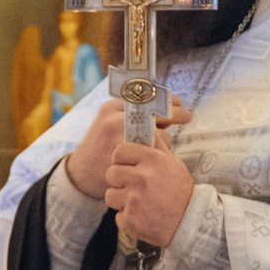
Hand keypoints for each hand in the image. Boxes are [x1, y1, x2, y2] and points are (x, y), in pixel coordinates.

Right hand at [65, 99, 189, 198]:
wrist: (81, 174)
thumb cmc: (101, 147)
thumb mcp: (109, 122)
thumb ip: (132, 115)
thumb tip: (168, 105)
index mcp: (112, 107)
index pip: (146, 95)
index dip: (167, 98)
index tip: (179, 102)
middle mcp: (116, 118)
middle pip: (157, 110)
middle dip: (176, 113)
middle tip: (187, 116)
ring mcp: (123, 138)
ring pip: (160, 134)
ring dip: (165, 139)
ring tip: (158, 147)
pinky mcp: (130, 156)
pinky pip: (157, 151)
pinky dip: (161, 154)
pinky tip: (156, 158)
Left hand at [107, 135, 195, 246]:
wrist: (190, 222)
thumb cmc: (180, 190)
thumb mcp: (172, 162)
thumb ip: (155, 145)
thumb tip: (146, 125)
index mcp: (152, 159)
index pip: (119, 151)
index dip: (121, 159)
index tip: (127, 165)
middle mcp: (142, 177)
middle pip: (111, 173)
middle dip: (119, 180)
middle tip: (133, 186)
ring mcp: (134, 199)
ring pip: (110, 195)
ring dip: (121, 200)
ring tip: (138, 202)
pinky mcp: (130, 219)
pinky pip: (117, 215)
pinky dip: (127, 218)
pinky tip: (142, 216)